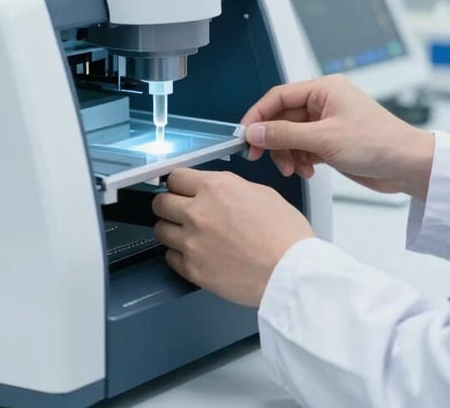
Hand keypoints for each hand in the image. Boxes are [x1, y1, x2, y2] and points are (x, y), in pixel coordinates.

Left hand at [152, 168, 314, 306]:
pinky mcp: (192, 269)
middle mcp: (197, 212)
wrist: (290, 271)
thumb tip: (217, 192)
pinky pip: (170, 258)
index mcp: (215, 187)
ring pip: (161, 230)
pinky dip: (179, 255)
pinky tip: (197, 254)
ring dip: (172, 230)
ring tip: (190, 235)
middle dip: (170, 205)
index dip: (179, 183)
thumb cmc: (284, 233)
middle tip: (181, 211)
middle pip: (160, 203)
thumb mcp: (260, 193)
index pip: (175, 177)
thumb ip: (230, 188)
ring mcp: (191, 242)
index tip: (181, 189)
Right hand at [241, 75, 434, 201]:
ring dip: (287, 154)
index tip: (245, 135)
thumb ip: (285, 135)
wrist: (408, 165)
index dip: (258, 116)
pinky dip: (301, 160)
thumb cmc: (379, 142)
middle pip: (283, 118)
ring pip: (292, 136)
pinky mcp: (332, 142)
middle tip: (261, 157)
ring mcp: (329, 123)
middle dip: (274, 140)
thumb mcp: (324, 138)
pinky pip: (304, 148)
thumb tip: (255, 132)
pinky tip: (307, 170)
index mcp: (324, 89)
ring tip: (294, 169)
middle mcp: (325, 103)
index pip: (278, 96)